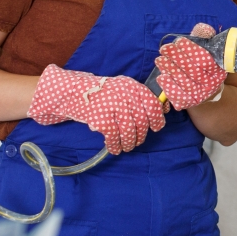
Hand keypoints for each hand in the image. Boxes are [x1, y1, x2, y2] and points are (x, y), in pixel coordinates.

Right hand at [27, 64, 164, 153]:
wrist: (73, 92)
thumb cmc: (102, 93)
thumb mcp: (123, 87)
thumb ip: (140, 97)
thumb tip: (163, 109)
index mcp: (133, 88)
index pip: (153, 105)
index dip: (157, 119)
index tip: (156, 128)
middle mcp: (126, 96)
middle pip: (142, 122)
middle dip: (141, 136)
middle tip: (137, 142)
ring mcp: (114, 108)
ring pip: (129, 132)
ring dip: (129, 143)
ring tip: (127, 147)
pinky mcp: (102, 119)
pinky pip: (113, 137)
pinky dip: (115, 145)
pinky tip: (114, 148)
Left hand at [153, 23, 225, 109]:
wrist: (204, 92)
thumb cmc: (202, 66)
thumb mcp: (206, 49)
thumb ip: (204, 37)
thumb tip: (203, 28)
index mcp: (218, 69)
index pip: (206, 60)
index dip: (191, 50)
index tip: (179, 41)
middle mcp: (211, 84)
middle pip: (193, 71)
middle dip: (177, 57)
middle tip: (164, 48)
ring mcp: (200, 95)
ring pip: (184, 82)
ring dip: (170, 69)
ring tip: (160, 59)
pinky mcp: (188, 102)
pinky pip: (177, 95)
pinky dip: (168, 85)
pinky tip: (162, 76)